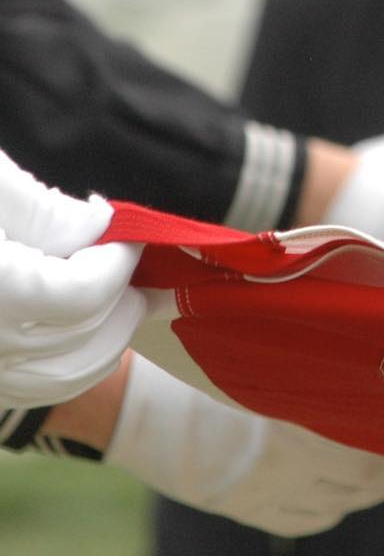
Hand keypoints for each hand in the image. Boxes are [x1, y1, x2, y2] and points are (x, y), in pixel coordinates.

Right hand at [0, 149, 143, 406]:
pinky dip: (70, 364)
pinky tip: (83, 326)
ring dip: (106, 340)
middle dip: (120, 303)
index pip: (77, 297)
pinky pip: (27, 389)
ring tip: (126, 299)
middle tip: (139, 269)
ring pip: (57, 379)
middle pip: (76, 343)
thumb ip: (46, 212)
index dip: (117, 265)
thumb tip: (104, 229)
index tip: (127, 235)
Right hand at [106, 355, 383, 536]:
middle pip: (371, 475)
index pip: (378, 436)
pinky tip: (345, 486)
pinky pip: (313, 518)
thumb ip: (325, 359)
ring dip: (373, 483)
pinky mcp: (254, 511)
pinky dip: (336, 504)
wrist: (146, 404)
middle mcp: (289, 460)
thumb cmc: (218, 357)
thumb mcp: (274, 352)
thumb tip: (383, 351)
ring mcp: (271, 492)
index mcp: (299, 413)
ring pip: (347, 500)